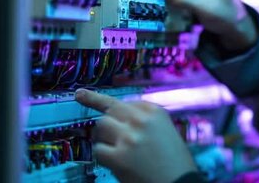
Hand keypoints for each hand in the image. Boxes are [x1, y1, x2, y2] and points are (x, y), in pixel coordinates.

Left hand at [75, 89, 196, 182]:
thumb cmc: (175, 161)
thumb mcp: (166, 131)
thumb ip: (145, 120)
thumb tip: (119, 117)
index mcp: (155, 112)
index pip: (124, 101)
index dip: (112, 107)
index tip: (83, 96)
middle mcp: (141, 120)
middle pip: (109, 110)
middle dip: (107, 122)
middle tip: (102, 126)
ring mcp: (128, 137)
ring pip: (101, 126)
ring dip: (103, 137)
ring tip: (114, 148)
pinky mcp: (119, 156)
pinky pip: (98, 150)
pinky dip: (102, 156)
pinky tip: (113, 161)